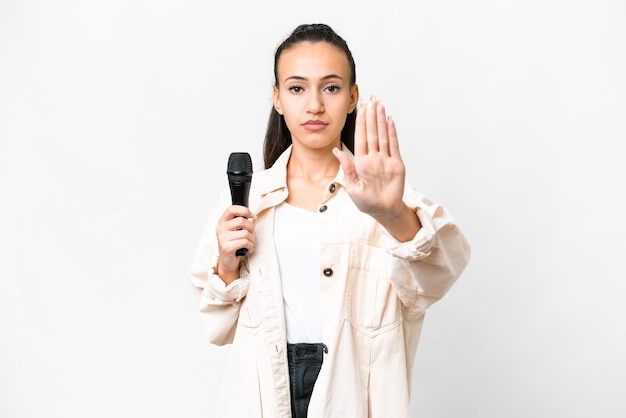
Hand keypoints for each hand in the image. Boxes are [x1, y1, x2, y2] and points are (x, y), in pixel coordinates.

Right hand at [215, 205, 254, 283]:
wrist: (227, 261)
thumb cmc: (233, 244)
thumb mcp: (234, 230)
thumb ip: (239, 222)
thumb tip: (252, 216)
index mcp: (222, 222)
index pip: (232, 209)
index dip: (244, 210)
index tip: (252, 216)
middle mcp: (220, 229)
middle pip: (242, 221)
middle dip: (251, 228)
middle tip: (251, 234)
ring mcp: (222, 238)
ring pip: (245, 233)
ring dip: (251, 239)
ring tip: (249, 243)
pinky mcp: (226, 247)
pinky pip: (245, 242)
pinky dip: (250, 246)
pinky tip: (247, 249)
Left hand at [333, 97, 419, 240]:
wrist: (384, 211)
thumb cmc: (366, 202)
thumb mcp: (352, 187)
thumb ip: (347, 169)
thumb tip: (336, 151)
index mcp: (361, 162)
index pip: (360, 138)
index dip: (361, 123)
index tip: (361, 108)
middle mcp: (373, 158)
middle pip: (372, 132)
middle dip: (371, 116)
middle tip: (372, 99)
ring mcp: (385, 160)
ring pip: (383, 135)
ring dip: (381, 120)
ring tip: (380, 104)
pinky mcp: (396, 164)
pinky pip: (394, 145)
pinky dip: (392, 133)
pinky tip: (390, 120)